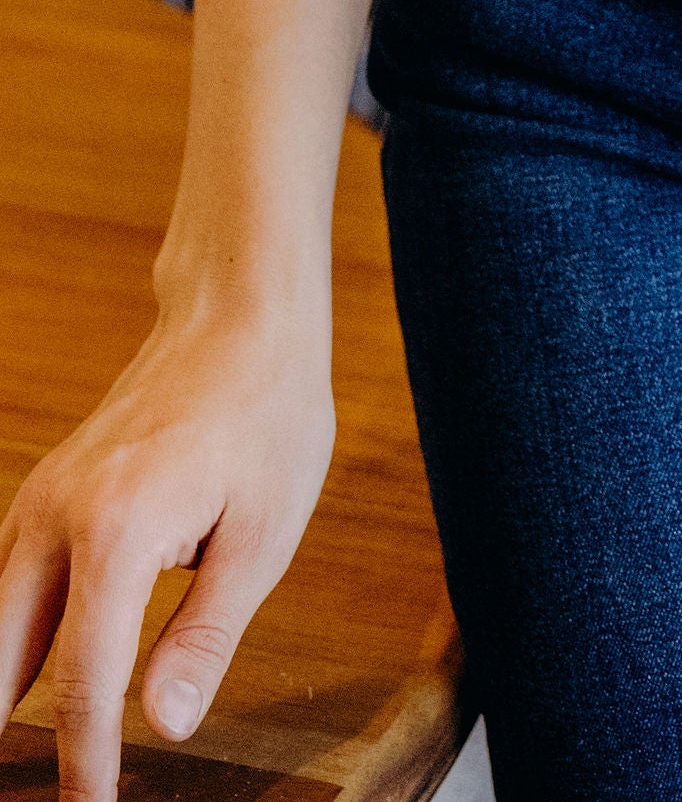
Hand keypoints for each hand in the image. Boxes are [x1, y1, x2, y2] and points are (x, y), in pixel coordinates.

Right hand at [0, 305, 334, 800]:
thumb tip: (164, 726)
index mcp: (117, 531)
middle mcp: (56, 516)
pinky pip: (2, 584)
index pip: (83, 683)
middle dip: (4, 737)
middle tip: (27, 793)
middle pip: (1, 660)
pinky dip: (7, 641)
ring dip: (0, 691)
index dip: (84, 763)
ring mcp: (39, 499)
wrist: (239, 315)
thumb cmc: (267, 413)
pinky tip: (21, 684)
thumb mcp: (265, 530)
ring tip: (19, 761)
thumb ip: (207, 636)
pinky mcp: (43, 493)